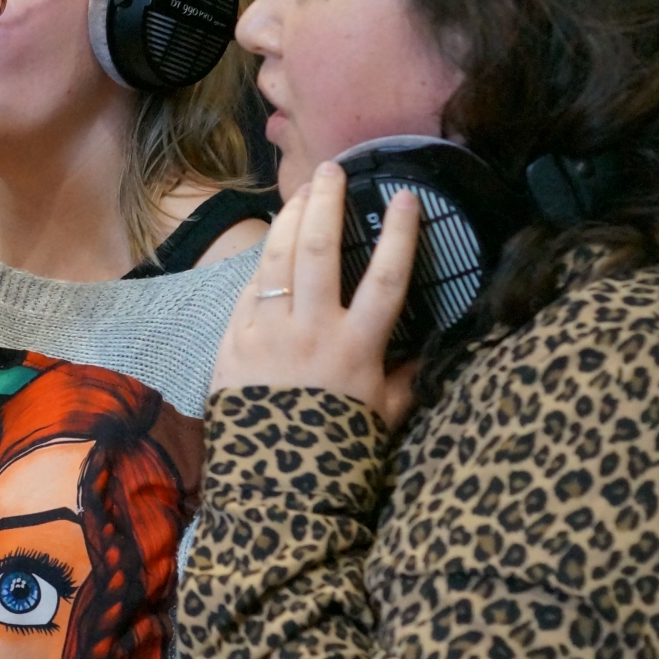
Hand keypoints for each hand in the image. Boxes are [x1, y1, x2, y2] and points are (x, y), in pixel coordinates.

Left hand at [210, 160, 422, 428]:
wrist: (275, 488)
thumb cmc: (337, 452)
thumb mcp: (384, 418)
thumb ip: (404, 378)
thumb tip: (426, 351)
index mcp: (356, 347)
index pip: (386, 277)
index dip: (398, 234)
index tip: (404, 196)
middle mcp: (310, 330)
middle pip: (319, 250)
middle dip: (325, 204)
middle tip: (330, 170)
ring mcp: (266, 333)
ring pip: (276, 260)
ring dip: (288, 220)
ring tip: (299, 193)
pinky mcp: (232, 342)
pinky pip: (247, 291)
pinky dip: (261, 265)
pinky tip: (269, 246)